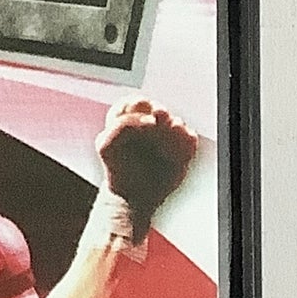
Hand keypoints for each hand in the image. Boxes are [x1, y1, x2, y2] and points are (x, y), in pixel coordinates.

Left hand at [95, 99, 196, 227]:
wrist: (133, 195)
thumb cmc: (117, 168)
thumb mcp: (106, 145)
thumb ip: (122, 126)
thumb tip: (151, 120)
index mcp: (129, 117)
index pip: (136, 101)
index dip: (138, 105)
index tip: (138, 117)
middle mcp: (151, 122)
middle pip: (159, 108)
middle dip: (159, 112)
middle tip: (157, 120)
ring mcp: (167, 134)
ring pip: (177, 122)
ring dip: (171, 131)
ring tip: (162, 148)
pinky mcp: (182, 147)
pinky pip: (190, 138)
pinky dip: (185, 143)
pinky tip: (174, 155)